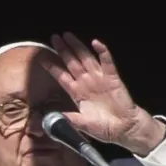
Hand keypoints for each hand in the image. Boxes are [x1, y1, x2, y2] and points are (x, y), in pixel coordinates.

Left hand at [42, 33, 165, 155]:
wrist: (124, 129)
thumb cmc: (104, 127)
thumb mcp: (83, 125)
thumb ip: (69, 119)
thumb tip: (54, 117)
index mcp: (77, 93)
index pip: (62, 76)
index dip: (52, 67)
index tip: (41, 58)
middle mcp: (86, 83)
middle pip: (72, 63)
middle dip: (63, 50)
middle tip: (54, 38)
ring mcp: (99, 79)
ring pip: (86, 59)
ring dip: (77, 47)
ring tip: (68, 36)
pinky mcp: (112, 78)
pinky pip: (107, 63)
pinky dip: (102, 52)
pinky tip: (96, 43)